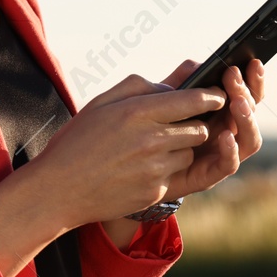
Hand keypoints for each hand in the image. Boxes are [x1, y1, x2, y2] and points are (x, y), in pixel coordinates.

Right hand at [12, 71, 226, 228]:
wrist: (58, 189)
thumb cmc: (76, 142)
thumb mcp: (100, 103)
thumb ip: (137, 87)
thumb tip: (171, 86)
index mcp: (136, 112)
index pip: (191, 99)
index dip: (211, 96)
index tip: (218, 95)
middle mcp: (151, 139)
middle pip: (199, 128)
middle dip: (196, 124)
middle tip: (182, 124)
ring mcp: (154, 168)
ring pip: (190, 153)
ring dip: (181, 149)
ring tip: (153, 149)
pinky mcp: (155, 191)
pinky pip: (175, 175)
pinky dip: (165, 170)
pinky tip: (139, 169)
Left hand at [154, 57, 265, 199]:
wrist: (126, 164)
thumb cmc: (145, 130)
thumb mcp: (161, 101)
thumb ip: (180, 84)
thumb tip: (198, 65)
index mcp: (219, 113)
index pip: (245, 95)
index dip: (253, 79)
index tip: (252, 62)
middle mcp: (225, 132)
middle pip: (250, 113)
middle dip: (246, 93)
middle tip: (234, 77)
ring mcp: (219, 154)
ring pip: (249, 139)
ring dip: (246, 119)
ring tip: (236, 102)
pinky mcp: (207, 175)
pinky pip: (228, 165)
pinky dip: (231, 150)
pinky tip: (225, 135)